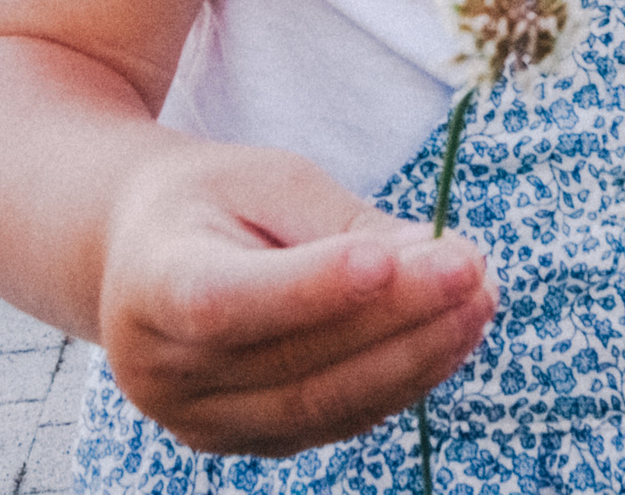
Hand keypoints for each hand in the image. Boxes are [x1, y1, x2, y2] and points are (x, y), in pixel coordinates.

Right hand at [96, 144, 497, 456]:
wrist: (145, 256)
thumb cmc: (214, 202)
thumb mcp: (268, 180)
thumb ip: (345, 222)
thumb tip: (437, 260)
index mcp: (151, 283)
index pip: (227, 299)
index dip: (310, 287)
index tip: (389, 257)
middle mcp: (162, 370)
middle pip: (294, 359)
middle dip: (397, 315)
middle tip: (473, 268)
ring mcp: (200, 421)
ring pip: (323, 403)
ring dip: (416, 356)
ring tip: (479, 299)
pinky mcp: (246, 444)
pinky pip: (334, 421)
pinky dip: (400, 381)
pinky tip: (450, 336)